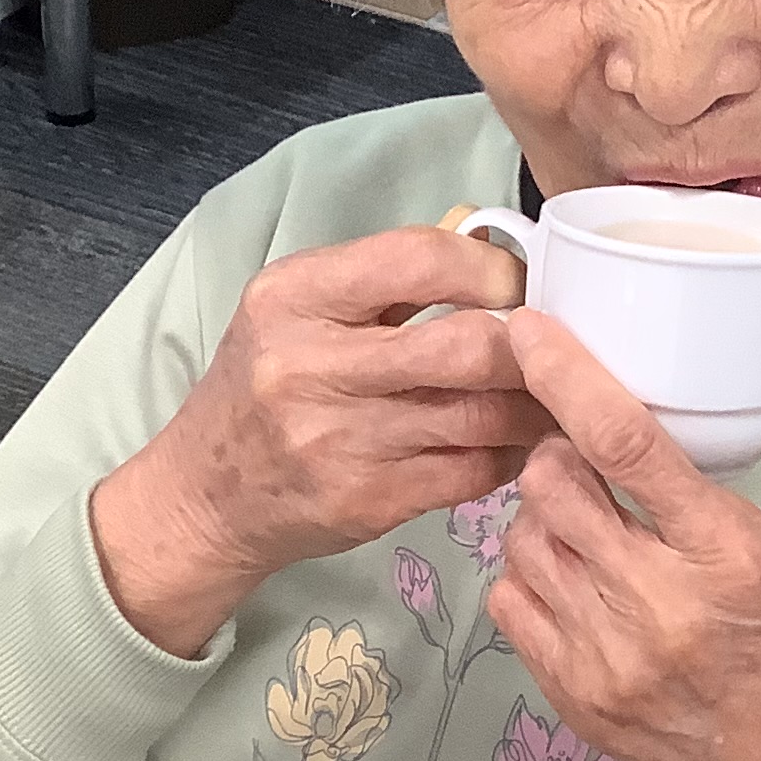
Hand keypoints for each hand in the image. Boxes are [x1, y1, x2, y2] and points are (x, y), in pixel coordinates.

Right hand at [92, 229, 549, 657]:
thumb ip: (384, 281)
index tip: (517, 287)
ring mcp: (339, 442)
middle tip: (555, 350)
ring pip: (482, 417)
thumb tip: (498, 260)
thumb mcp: (296, 310)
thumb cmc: (265, 386)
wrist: (206, 493)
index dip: (492, 269)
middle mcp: (310, 366)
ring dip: (534, 408)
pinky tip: (516, 444)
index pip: (420, 258)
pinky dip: (510, 456)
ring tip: (553, 396)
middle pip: (465, 347)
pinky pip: (472, 472)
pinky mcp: (366, 502)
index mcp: (294, 296)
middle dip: (529, 349)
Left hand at [488, 315, 760, 760]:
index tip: (530, 327)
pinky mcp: (576, 700)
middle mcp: (661, 608)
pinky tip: (577, 570)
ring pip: (523, 540)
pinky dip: (532, 572)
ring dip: (544, 508)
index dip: (567, 374)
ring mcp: (608, 661)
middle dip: (557, 445)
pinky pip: (513, 604)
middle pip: (551, 484)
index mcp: (732, 561)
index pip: (624, 445)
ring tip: (590, 510)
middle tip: (589, 445)